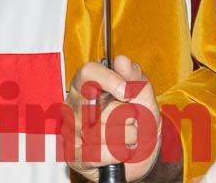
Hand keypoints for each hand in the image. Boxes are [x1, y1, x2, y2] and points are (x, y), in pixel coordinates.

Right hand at [66, 55, 160, 181]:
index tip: (128, 92)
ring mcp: (71, 131)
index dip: (109, 81)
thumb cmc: (139, 122)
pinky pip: (97, 154)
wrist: (144, 154)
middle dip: (127, 118)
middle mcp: (74, 106)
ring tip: (126, 137)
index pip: (87, 73)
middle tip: (130, 120)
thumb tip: (122, 60)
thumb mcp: (144, 97)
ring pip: (101, 133)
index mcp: (87, 86)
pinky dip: (116, 154)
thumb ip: (135, 77)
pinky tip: (117, 152)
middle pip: (101, 107)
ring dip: (125, 138)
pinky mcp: (74, 156)